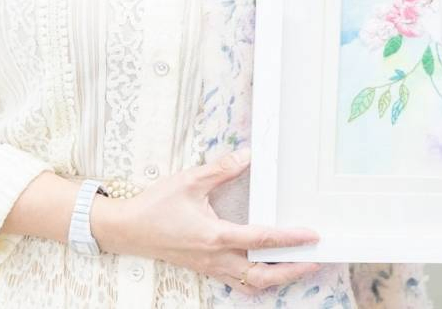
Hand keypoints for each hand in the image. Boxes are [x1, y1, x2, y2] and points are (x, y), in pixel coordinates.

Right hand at [92, 148, 322, 289]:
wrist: (126, 230)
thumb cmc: (155, 206)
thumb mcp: (189, 181)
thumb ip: (221, 168)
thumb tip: (248, 156)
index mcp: (215, 236)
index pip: (262, 239)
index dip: (290, 238)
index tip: (312, 235)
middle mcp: (216, 258)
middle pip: (262, 275)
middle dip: (291, 271)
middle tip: (314, 260)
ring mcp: (210, 267)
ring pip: (250, 284)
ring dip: (276, 278)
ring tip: (297, 267)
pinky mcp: (205, 268)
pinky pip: (237, 282)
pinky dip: (257, 279)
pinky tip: (267, 268)